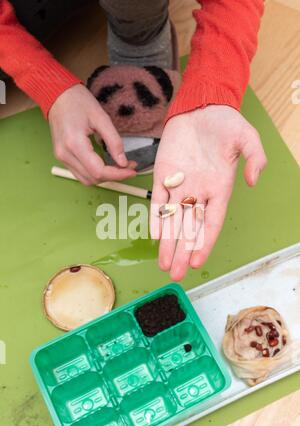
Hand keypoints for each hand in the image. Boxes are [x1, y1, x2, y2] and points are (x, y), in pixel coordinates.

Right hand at [48, 84, 135, 184]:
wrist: (57, 95)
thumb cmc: (78, 102)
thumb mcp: (101, 118)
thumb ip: (114, 141)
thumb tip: (123, 162)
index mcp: (74, 144)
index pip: (99, 171)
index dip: (118, 174)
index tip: (133, 170)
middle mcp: (65, 155)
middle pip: (93, 178)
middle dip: (114, 176)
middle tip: (129, 166)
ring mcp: (61, 158)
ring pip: (86, 180)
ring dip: (104, 177)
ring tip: (119, 167)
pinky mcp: (62, 157)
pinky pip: (80, 174)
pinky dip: (95, 174)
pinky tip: (106, 165)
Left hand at [151, 105, 266, 280]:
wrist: (201, 107)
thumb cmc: (226, 123)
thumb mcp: (246, 138)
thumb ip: (254, 158)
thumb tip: (253, 180)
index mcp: (219, 188)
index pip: (210, 223)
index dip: (203, 244)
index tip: (195, 263)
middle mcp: (198, 192)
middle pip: (189, 228)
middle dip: (181, 252)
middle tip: (175, 274)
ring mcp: (179, 184)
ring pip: (171, 219)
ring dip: (167, 242)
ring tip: (163, 265)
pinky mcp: (162, 174)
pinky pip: (157, 200)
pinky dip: (155, 217)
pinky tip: (154, 235)